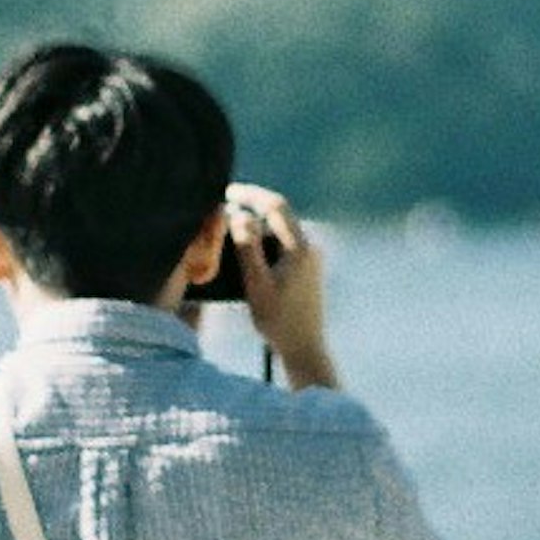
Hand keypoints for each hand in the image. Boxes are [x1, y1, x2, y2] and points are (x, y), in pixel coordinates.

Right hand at [224, 182, 339, 390]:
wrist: (305, 348)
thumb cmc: (278, 320)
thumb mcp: (256, 284)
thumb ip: (248, 249)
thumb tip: (240, 216)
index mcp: (300, 248)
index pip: (276, 206)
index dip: (251, 194)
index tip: (228, 192)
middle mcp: (310, 248)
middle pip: (280, 215)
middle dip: (254, 206)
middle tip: (227, 205)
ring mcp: (311, 258)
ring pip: (282, 230)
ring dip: (259, 225)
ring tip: (233, 228)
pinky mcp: (308, 269)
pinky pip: (285, 244)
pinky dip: (266, 240)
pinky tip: (249, 251)